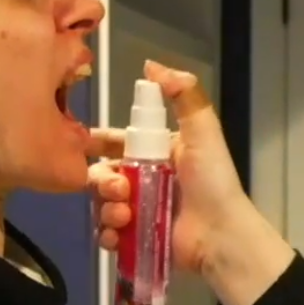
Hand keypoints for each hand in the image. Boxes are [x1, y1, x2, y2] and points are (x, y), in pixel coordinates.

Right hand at [87, 59, 248, 273]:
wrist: (222, 235)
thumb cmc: (211, 182)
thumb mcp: (202, 133)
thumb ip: (182, 95)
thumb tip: (150, 65)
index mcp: (154, 155)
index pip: (114, 142)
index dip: (94, 142)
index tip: (81, 144)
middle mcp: (141, 180)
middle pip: (101, 175)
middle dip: (102, 182)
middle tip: (120, 190)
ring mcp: (136, 210)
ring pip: (100, 204)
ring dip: (106, 209)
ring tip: (124, 216)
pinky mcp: (133, 239)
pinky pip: (106, 233)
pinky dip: (107, 233)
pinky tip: (118, 234)